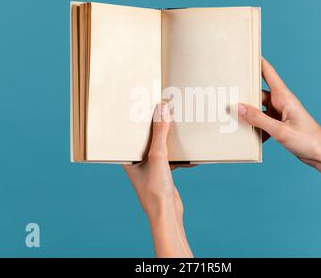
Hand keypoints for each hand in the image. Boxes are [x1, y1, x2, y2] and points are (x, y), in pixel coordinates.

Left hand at [123, 103, 192, 256]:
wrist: (167, 213)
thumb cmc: (154, 189)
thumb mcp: (158, 156)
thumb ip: (160, 133)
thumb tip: (162, 109)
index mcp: (129, 158)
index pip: (131, 135)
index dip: (137, 122)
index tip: (144, 107)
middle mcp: (138, 163)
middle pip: (148, 140)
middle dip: (157, 129)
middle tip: (164, 112)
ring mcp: (151, 169)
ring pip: (161, 149)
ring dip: (170, 142)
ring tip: (177, 128)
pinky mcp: (163, 175)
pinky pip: (172, 160)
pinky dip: (180, 157)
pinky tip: (191, 156)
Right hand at [237, 57, 320, 238]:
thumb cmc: (308, 140)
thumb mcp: (279, 130)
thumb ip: (257, 119)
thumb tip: (237, 108)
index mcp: (284, 97)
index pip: (268, 72)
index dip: (258, 61)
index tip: (245, 52)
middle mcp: (281, 102)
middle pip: (258, 93)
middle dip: (244, 93)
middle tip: (227, 92)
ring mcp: (280, 114)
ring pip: (258, 109)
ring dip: (248, 114)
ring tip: (232, 117)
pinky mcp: (279, 125)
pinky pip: (262, 122)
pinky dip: (255, 128)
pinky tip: (249, 136)